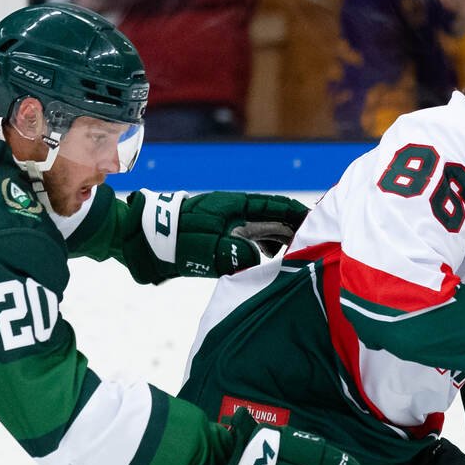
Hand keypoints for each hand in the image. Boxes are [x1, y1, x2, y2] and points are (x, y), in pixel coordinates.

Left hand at [176, 192, 308, 274]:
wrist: (148, 240)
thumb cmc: (179, 239)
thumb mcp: (211, 247)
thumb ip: (238, 253)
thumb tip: (258, 259)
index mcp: (236, 205)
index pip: (274, 205)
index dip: (296, 212)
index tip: (315, 220)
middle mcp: (234, 212)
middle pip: (271, 218)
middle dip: (292, 229)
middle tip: (311, 242)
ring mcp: (227, 224)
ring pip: (261, 229)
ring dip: (278, 240)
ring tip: (293, 254)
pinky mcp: (219, 237)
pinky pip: (249, 240)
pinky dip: (263, 247)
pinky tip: (269, 258)